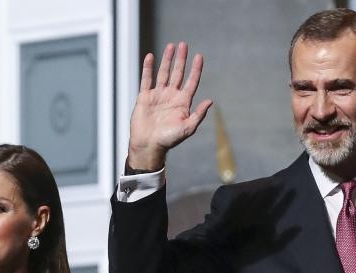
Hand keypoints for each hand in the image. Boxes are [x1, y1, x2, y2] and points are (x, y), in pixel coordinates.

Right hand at [127, 41, 212, 170]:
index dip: (195, 69)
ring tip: (171, 46)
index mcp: (182, 103)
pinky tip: (150, 57)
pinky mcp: (145, 97)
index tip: (199, 56)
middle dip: (181, 60)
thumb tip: (210, 101)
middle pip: (178, 73)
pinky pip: (147, 79)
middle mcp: (171, 96)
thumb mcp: (187, 128)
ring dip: (167, 60)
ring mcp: (158, 96)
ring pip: (163, 73)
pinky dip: (148, 68)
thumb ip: (198, 114)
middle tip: (183, 45)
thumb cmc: (169, 140)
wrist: (149, 145)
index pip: (191, 82)